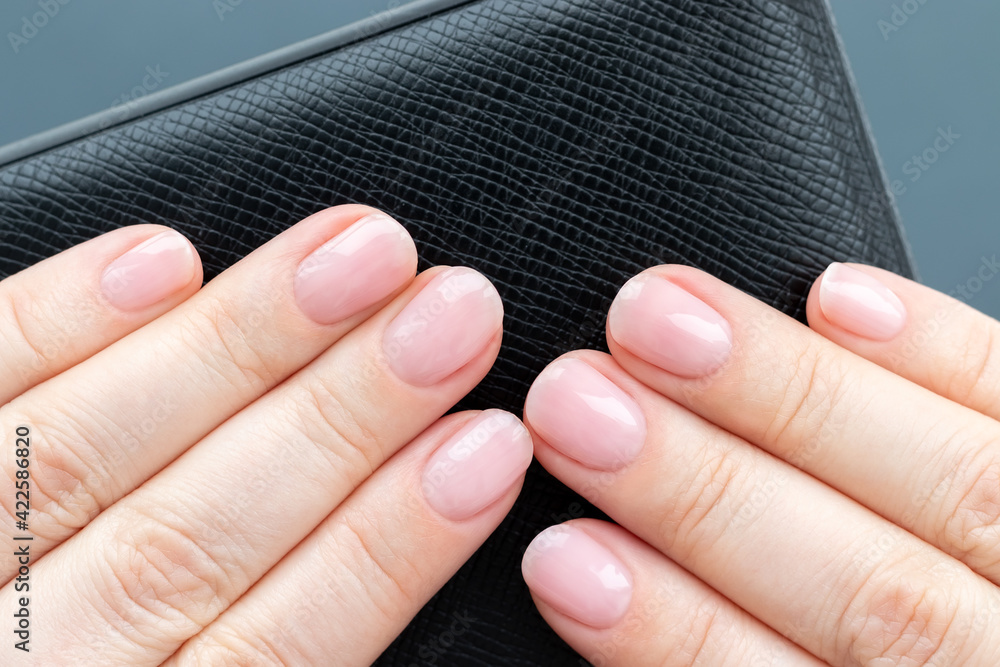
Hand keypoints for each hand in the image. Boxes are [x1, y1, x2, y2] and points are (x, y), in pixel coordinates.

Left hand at [0, 205, 530, 664]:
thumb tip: (372, 576)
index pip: (272, 653)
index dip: (390, 547)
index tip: (484, 451)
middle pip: (190, 537)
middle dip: (342, 418)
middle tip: (451, 317)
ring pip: (85, 454)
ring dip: (239, 344)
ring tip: (361, 258)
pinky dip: (49, 325)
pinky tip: (157, 262)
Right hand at [521, 262, 999, 664]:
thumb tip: (614, 601)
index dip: (675, 633)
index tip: (564, 560)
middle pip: (881, 593)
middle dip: (706, 492)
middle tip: (580, 406)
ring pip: (961, 482)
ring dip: (788, 394)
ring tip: (656, 320)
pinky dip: (943, 350)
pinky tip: (840, 297)